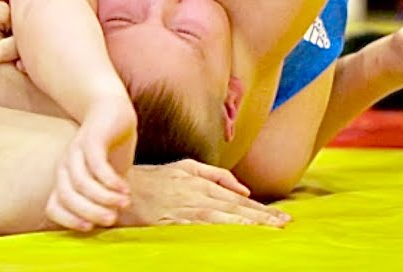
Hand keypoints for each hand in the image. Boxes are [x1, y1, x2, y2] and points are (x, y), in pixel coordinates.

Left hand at [44, 96, 137, 230]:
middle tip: (112, 219)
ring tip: (125, 202)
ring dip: (104, 197)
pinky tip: (125, 187)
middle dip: (89, 211)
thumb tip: (111, 221)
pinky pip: (95, 163)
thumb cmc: (109, 150)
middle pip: (66, 196)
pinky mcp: (92, 138)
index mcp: (64, 180)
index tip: (91, 228)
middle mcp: (65, 166)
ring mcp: (76, 150)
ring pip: (80, 182)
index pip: (53, 207)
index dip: (69, 220)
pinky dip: (110, 180)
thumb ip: (104, 198)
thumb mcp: (105, 180)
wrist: (113, 112)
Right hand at [119, 159, 290, 227]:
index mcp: (200, 181)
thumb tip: (241, 188)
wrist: (116, 187)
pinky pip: (206, 226)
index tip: (281, 217)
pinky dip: (225, 229)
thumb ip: (212, 174)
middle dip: (263, 217)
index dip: (261, 209)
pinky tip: (240, 234)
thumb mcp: (183, 168)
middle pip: (237, 208)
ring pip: (226, 217)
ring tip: (272, 229)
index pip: (238, 199)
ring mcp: (187, 207)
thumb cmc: (149, 180)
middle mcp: (197, 194)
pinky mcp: (175, 220)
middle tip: (286, 225)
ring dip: (251, 223)